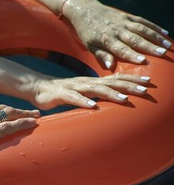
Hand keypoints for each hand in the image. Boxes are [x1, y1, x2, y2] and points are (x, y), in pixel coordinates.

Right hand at [30, 73, 149, 109]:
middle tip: (145, 90)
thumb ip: (96, 93)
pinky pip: (74, 98)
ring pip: (95, 89)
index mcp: (91, 82)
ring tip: (124, 99)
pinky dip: (84, 102)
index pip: (115, 78)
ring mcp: (74, 88)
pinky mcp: (62, 94)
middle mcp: (85, 82)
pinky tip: (93, 106)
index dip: (131, 79)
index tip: (148, 81)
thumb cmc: (61, 92)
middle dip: (128, 86)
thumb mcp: (82, 92)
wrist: (37, 88)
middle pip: (110, 82)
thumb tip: (113, 97)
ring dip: (110, 94)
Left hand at [64, 0, 171, 67]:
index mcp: (106, 39)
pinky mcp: (127, 16)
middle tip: (162, 53)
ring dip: (155, 37)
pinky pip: (142, 21)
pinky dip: (154, 26)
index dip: (132, 55)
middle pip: (135, 39)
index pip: (120, 49)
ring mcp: (123, 22)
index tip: (143, 61)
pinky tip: (164, 32)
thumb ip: (101, 56)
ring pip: (142, 29)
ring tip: (166, 45)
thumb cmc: (87, 33)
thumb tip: (110, 67)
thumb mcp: (89, 46)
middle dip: (149, 46)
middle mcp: (116, 30)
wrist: (86, 11)